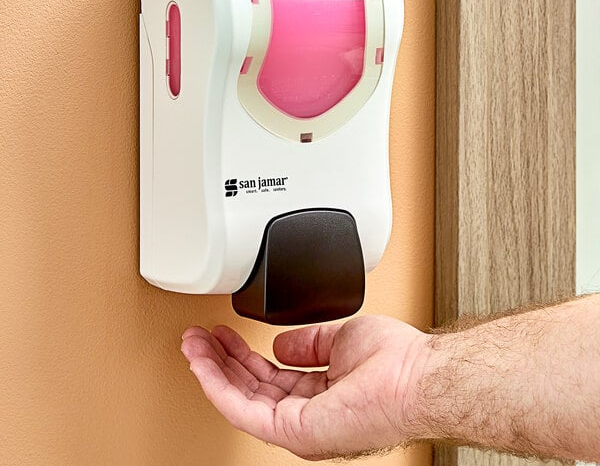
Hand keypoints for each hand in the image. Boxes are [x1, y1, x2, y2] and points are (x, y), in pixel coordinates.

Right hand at [181, 315, 429, 459]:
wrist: (416, 376)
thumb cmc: (396, 362)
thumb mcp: (341, 340)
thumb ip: (308, 343)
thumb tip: (281, 345)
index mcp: (320, 396)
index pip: (270, 378)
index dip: (243, 354)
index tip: (224, 334)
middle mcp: (307, 415)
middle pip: (250, 389)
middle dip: (219, 360)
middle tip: (198, 337)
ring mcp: (299, 427)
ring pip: (240, 400)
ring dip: (212, 370)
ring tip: (192, 344)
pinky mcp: (293, 431)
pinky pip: (243, 410)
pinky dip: (219, 384)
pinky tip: (204, 363)